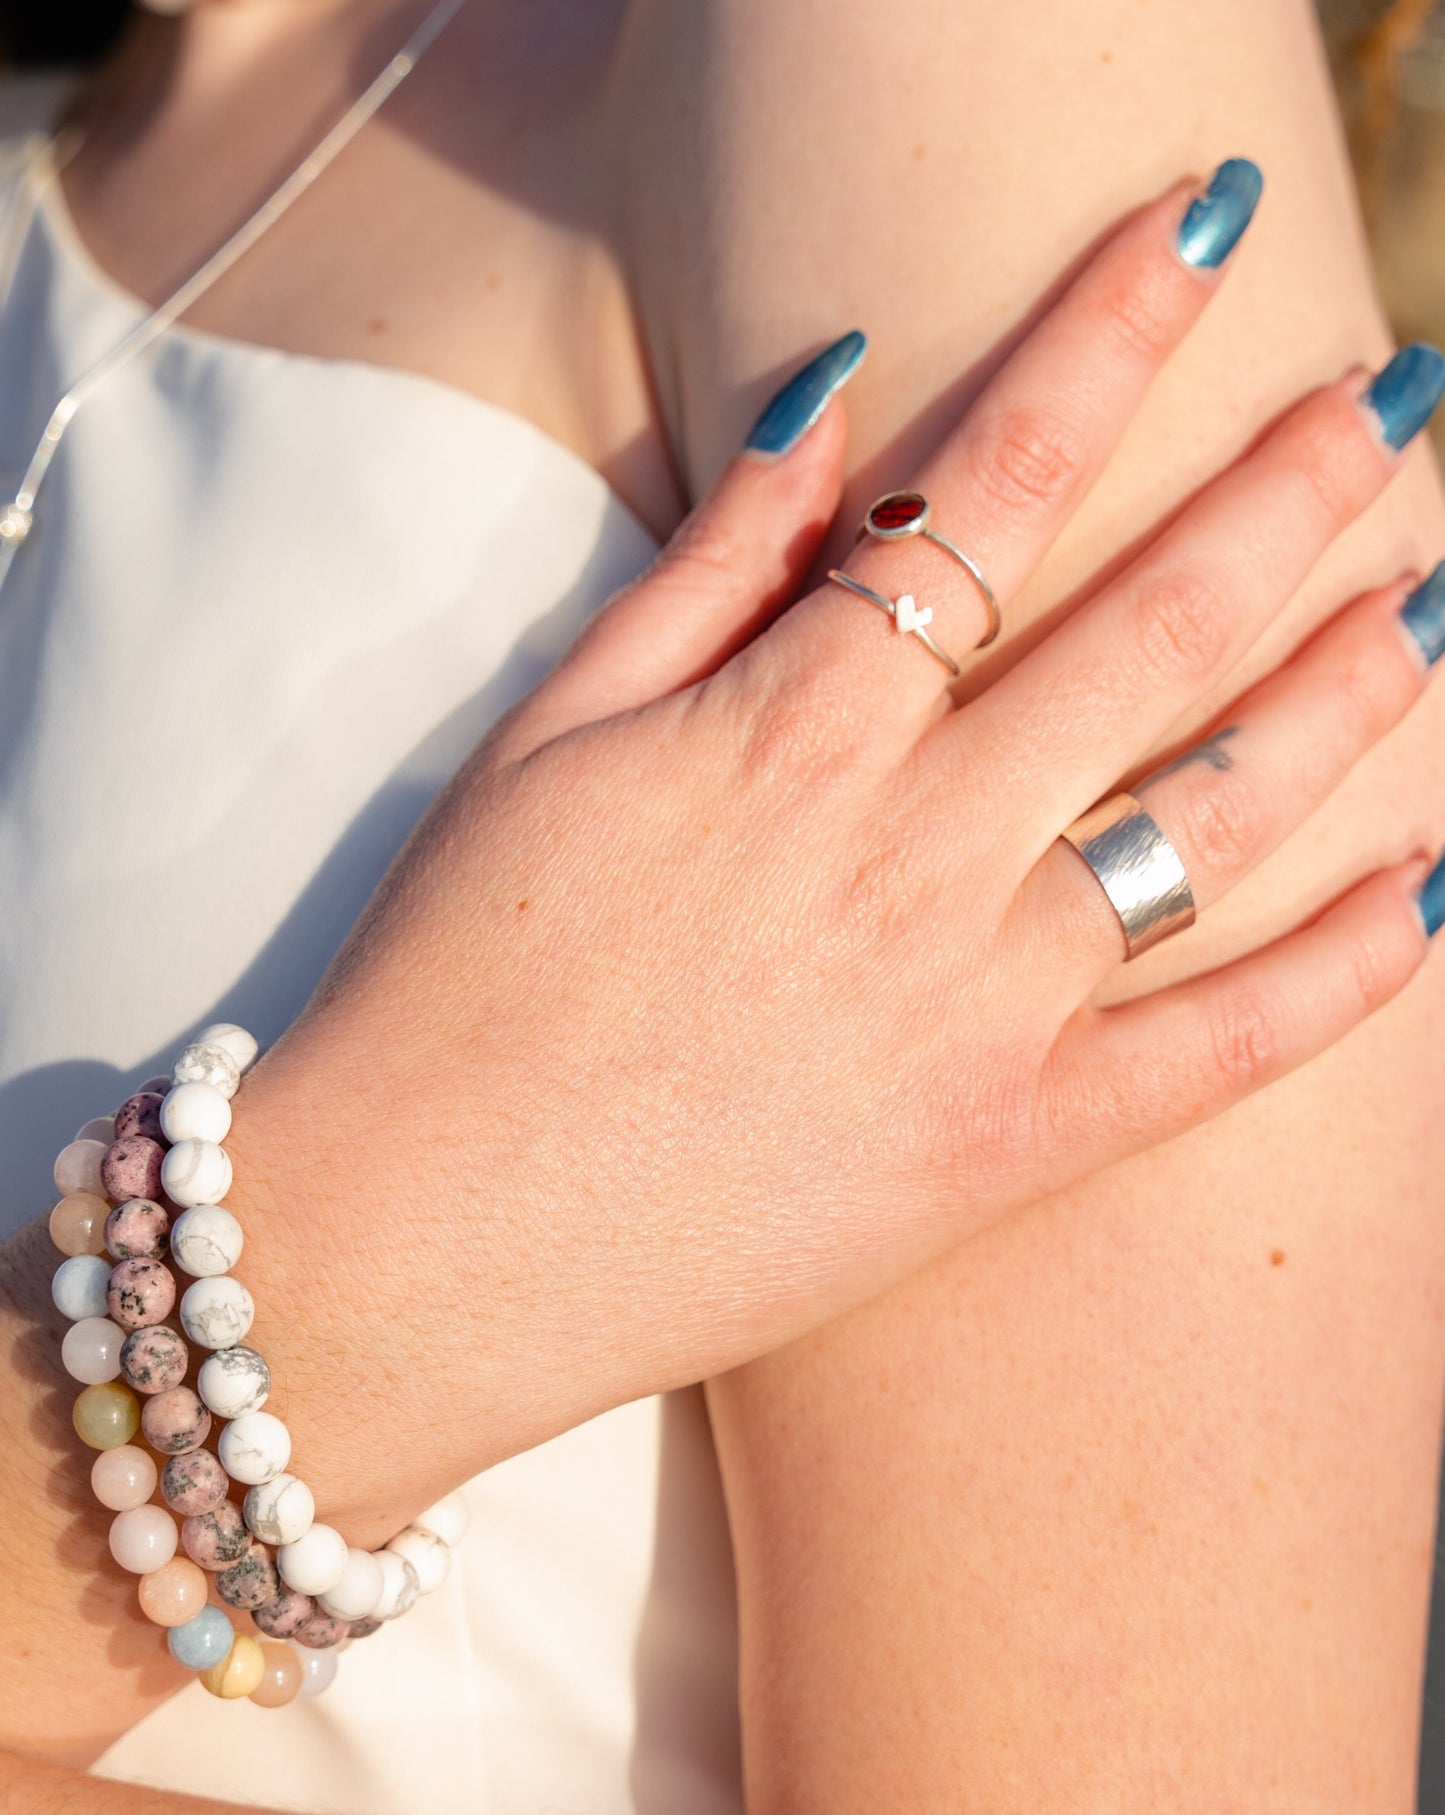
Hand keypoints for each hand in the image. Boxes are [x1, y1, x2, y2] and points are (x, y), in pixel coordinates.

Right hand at [186, 174, 1440, 1537]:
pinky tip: (1429, 892)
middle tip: (1388, 398)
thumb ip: (710, 562)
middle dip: (1289, 483)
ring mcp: (979, 1003)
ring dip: (1344, 690)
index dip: (1108, 334)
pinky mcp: (1007, 1148)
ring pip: (1218, 815)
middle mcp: (916, 844)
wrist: (422, 1238)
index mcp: (797, 724)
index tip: (1200, 230)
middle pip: (1152, 621)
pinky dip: (1341, 977)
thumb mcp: (551, 732)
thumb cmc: (458, 972)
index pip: (993, 482)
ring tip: (1427, 599)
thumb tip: (841, 394)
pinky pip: (1217, 1053)